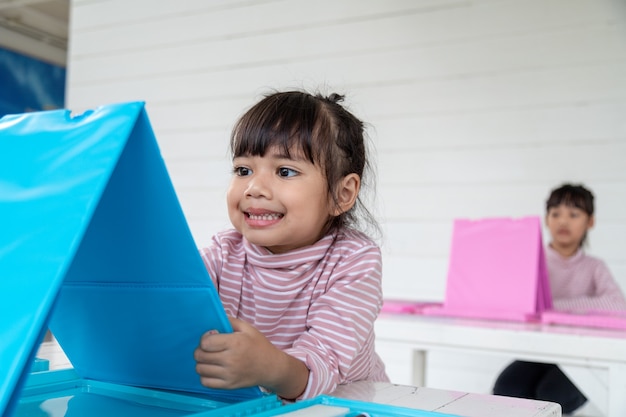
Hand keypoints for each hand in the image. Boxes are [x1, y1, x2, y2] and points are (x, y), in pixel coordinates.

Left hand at [194, 317, 308, 398]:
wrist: (271, 367)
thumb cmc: (259, 345)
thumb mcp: (248, 328)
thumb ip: (230, 321)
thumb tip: (213, 319)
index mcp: (235, 343)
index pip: (206, 343)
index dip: (204, 338)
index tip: (211, 336)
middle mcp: (231, 360)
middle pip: (200, 356)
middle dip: (200, 350)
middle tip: (209, 348)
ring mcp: (229, 375)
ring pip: (200, 369)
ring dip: (202, 363)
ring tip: (210, 359)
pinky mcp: (229, 386)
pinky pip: (205, 382)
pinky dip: (205, 376)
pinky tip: (212, 370)